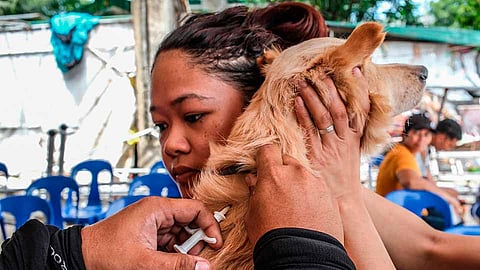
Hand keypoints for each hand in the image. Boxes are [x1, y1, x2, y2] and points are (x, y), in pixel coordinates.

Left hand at [81, 197, 222, 269]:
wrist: (79, 257)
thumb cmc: (105, 253)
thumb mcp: (144, 262)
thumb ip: (177, 265)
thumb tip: (204, 266)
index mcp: (158, 208)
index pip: (196, 209)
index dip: (210, 226)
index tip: (216, 244)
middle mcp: (157, 212)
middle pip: (190, 222)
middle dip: (196, 242)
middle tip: (195, 260)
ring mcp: (152, 223)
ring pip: (181, 234)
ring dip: (185, 249)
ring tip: (179, 263)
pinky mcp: (147, 235)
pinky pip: (169, 241)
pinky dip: (173, 253)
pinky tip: (168, 263)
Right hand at [244, 144, 342, 245]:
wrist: (302, 258)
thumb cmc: (272, 237)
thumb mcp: (253, 214)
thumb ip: (254, 192)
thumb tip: (255, 181)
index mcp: (274, 174)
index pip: (268, 150)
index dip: (265, 158)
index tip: (264, 167)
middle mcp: (297, 173)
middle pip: (288, 160)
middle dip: (282, 171)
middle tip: (279, 190)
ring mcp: (316, 183)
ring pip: (304, 174)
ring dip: (299, 184)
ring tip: (295, 206)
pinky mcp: (330, 196)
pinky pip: (318, 189)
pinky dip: (312, 196)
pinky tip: (308, 212)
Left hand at [294, 68, 369, 198]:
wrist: (341, 200)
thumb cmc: (344, 173)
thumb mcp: (353, 151)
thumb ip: (353, 131)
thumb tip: (351, 107)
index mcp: (355, 138)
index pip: (361, 109)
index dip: (360, 89)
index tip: (356, 70)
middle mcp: (344, 142)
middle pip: (339, 109)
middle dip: (329, 89)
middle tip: (319, 71)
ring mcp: (329, 149)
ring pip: (323, 117)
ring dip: (312, 97)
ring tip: (303, 81)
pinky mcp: (315, 157)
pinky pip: (308, 131)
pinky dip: (302, 115)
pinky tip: (296, 102)